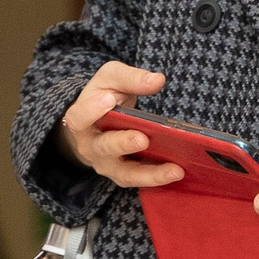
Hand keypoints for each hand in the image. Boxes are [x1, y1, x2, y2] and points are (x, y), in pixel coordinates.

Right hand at [58, 62, 183, 189]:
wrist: (97, 123)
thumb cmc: (104, 96)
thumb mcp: (111, 78)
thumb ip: (131, 78)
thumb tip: (157, 80)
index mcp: (81, 119)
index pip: (79, 117)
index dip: (92, 110)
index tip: (108, 100)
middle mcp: (91, 146)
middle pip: (104, 148)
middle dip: (123, 143)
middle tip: (143, 139)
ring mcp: (106, 164)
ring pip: (125, 173)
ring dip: (150, 174)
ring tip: (175, 170)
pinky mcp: (123, 174)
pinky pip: (140, 180)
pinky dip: (159, 179)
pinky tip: (179, 173)